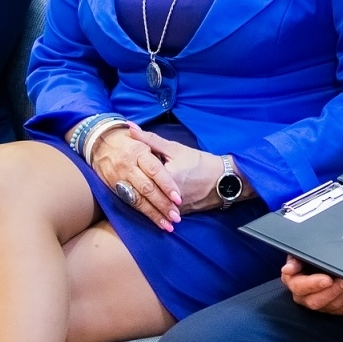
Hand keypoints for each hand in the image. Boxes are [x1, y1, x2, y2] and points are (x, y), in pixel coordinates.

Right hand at [89, 127, 180, 230]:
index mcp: (139, 152)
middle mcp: (128, 167)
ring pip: (138, 199)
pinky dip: (144, 213)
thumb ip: (157, 145)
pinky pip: (130, 203)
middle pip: (147, 188)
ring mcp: (119, 179)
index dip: (167, 185)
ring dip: (154, 214)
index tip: (179, 198)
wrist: (99, 144)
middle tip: (176, 216)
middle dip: (162, 204)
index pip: (155, 171)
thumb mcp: (142, 139)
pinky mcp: (114, 188)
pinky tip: (155, 221)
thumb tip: (176, 154)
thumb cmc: (128, 142)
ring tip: (168, 224)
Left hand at [128, 126, 251, 213]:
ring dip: (140, 200)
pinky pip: (162, 212)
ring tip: (131, 192)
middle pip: (141, 192)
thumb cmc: (199, 162)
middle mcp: (165, 196)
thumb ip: (150, 140)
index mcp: (162, 177)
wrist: (223, 180)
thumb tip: (130, 128)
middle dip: (130, 186)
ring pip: (151, 206)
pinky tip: (148, 204)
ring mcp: (172, 207)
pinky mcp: (179, 213)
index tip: (119, 161)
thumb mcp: (175, 149)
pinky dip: (155, 208)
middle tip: (122, 178)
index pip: (137, 174)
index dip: (127, 169)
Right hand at [283, 256, 342, 314]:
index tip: (328, 280)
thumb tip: (287, 269)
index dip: (314, 284)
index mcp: (293, 282)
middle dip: (334, 290)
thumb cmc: (311, 255)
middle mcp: (304, 298)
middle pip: (317, 301)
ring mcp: (320, 305)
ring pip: (334, 306)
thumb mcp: (301, 253)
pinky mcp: (336, 309)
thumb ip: (295, 260)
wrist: (324, 260)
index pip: (300, 287)